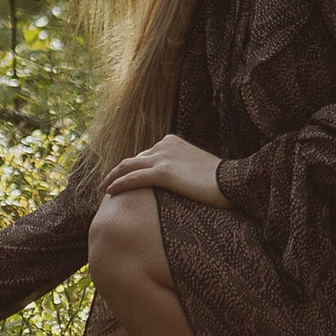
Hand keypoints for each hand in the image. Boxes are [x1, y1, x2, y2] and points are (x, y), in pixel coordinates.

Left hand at [104, 133, 229, 210]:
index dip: (133, 167)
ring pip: (128, 166)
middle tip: (108, 183)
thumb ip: (183, 171)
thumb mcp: (198, 169)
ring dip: (113, 177)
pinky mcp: (163, 172)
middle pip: (134, 159)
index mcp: (172, 142)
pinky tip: (109, 192)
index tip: (125, 178)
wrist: (231, 181)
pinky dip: (119, 184)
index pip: (146, 155)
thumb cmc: (220, 181)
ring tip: (104, 188)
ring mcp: (163, 157)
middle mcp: (164, 145)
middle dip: (119, 171)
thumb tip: (179, 183)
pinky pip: (133, 178)